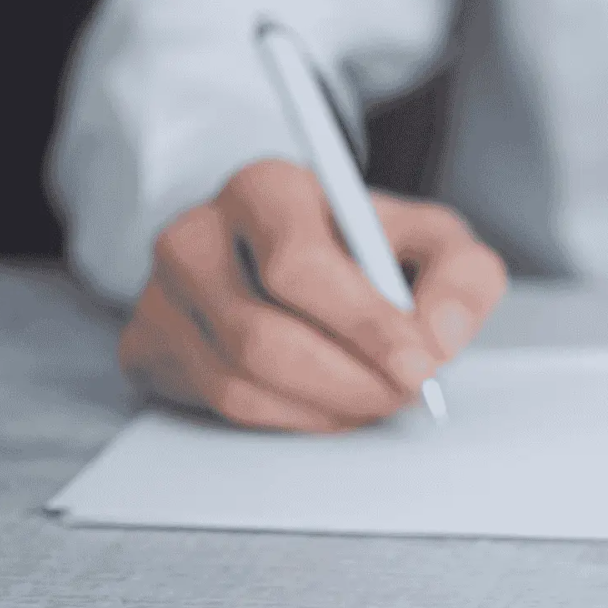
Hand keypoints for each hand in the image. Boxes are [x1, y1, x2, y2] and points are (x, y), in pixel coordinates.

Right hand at [119, 159, 506, 430]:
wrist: (284, 252)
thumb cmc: (363, 246)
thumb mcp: (430, 240)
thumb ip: (461, 276)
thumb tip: (440, 336)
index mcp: (265, 189)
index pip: (300, 267)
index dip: (364, 326)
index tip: (419, 367)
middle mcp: (195, 234)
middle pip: (264, 336)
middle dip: (351, 381)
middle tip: (405, 395)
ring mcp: (160, 293)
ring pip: (240, 382)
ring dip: (326, 407)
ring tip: (377, 398)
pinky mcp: (147, 345)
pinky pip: (220, 406)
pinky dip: (292, 419)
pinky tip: (333, 405)